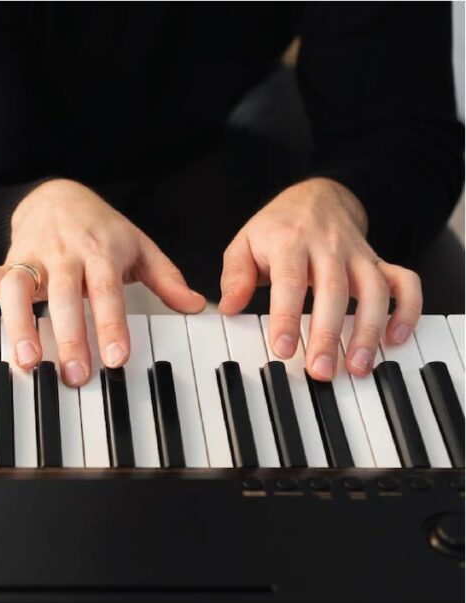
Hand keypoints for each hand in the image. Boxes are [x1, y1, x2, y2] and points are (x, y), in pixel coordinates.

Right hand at [0, 179, 205, 386]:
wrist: (58, 195)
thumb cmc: (101, 229)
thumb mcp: (138, 246)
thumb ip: (166, 277)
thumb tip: (195, 305)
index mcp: (100, 252)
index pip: (107, 290)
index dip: (111, 323)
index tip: (117, 357)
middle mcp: (63, 254)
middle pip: (63, 294)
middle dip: (69, 335)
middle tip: (74, 374)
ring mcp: (31, 257)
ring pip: (17, 286)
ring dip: (19, 323)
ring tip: (27, 360)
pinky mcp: (4, 260)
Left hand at [219, 178, 421, 379]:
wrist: (317, 197)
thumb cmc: (276, 229)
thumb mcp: (244, 244)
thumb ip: (236, 276)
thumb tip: (228, 308)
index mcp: (290, 242)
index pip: (289, 282)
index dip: (287, 317)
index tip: (283, 349)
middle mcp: (328, 247)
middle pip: (334, 291)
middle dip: (328, 334)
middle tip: (320, 371)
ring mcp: (358, 255)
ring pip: (374, 290)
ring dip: (369, 330)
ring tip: (358, 366)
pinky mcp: (380, 262)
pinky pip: (405, 282)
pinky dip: (408, 308)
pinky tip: (397, 337)